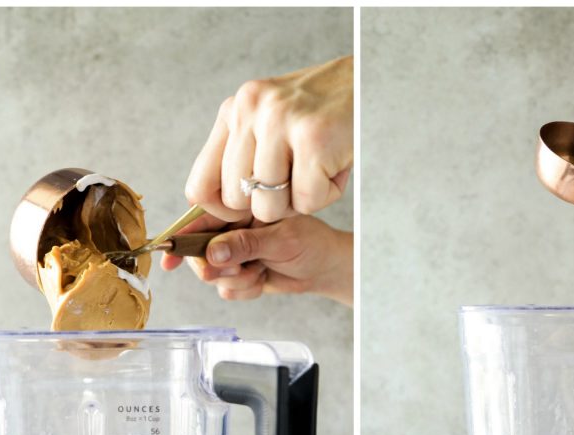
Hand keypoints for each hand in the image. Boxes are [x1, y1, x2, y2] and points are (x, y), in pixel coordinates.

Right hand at [161, 213, 352, 305]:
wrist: (325, 268)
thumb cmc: (310, 242)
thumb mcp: (280, 239)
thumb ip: (245, 245)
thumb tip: (211, 253)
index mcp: (238, 209)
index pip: (200, 219)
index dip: (181, 236)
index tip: (169, 253)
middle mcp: (230, 230)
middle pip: (199, 252)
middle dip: (216, 266)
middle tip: (237, 269)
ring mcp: (233, 253)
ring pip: (213, 274)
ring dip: (237, 279)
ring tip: (261, 270)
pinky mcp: (239, 274)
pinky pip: (227, 290)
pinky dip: (245, 290)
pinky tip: (263, 279)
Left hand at [185, 55, 353, 222]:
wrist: (374, 81)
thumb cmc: (324, 115)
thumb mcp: (273, 125)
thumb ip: (244, 157)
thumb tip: (216, 209)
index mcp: (235, 110)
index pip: (199, 185)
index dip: (220, 212)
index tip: (246, 212)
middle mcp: (249, 110)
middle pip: (235, 201)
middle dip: (268, 206)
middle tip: (296, 183)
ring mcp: (279, 121)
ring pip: (269, 206)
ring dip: (298, 202)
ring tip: (317, 171)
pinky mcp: (313, 137)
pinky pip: (306, 201)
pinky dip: (326, 194)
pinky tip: (335, 166)